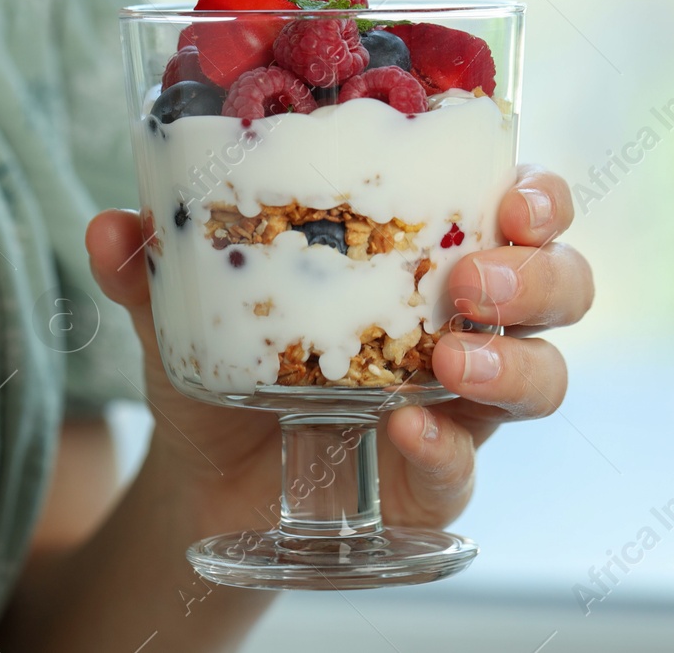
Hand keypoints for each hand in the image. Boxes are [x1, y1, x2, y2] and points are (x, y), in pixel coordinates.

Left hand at [85, 165, 593, 531]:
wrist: (205, 483)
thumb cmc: (229, 367)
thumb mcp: (186, 309)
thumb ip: (153, 271)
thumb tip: (113, 228)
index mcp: (423, 258)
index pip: (519, 211)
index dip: (540, 196)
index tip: (516, 190)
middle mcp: (464, 326)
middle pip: (560, 290)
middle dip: (539, 273)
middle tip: (475, 273)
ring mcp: (458, 409)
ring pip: (545, 377)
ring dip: (512, 359)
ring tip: (451, 355)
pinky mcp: (435, 483)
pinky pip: (466, 469)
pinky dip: (443, 448)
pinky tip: (405, 433)